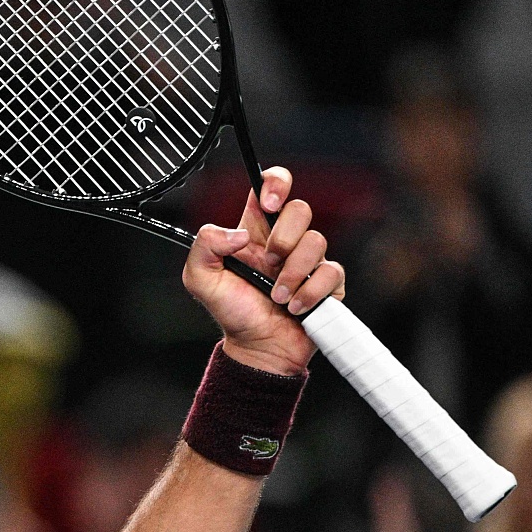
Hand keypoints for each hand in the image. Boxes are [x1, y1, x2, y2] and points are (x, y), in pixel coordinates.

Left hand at [182, 168, 345, 375]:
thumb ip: (205, 245)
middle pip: (301, 209)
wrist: (257, 347)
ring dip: (292, 273)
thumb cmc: (232, 311)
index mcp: (255, 230)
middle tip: (268, 261)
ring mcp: (308, 260)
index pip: (271, 186)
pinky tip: (294, 306)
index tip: (269, 204)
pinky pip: (331, 272)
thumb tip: (239, 233)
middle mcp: (284, 240)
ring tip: (277, 296)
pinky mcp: (327, 282)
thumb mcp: (199, 278)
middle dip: (284, 236)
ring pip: (317, 241)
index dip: (276, 183)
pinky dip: (310, 292)